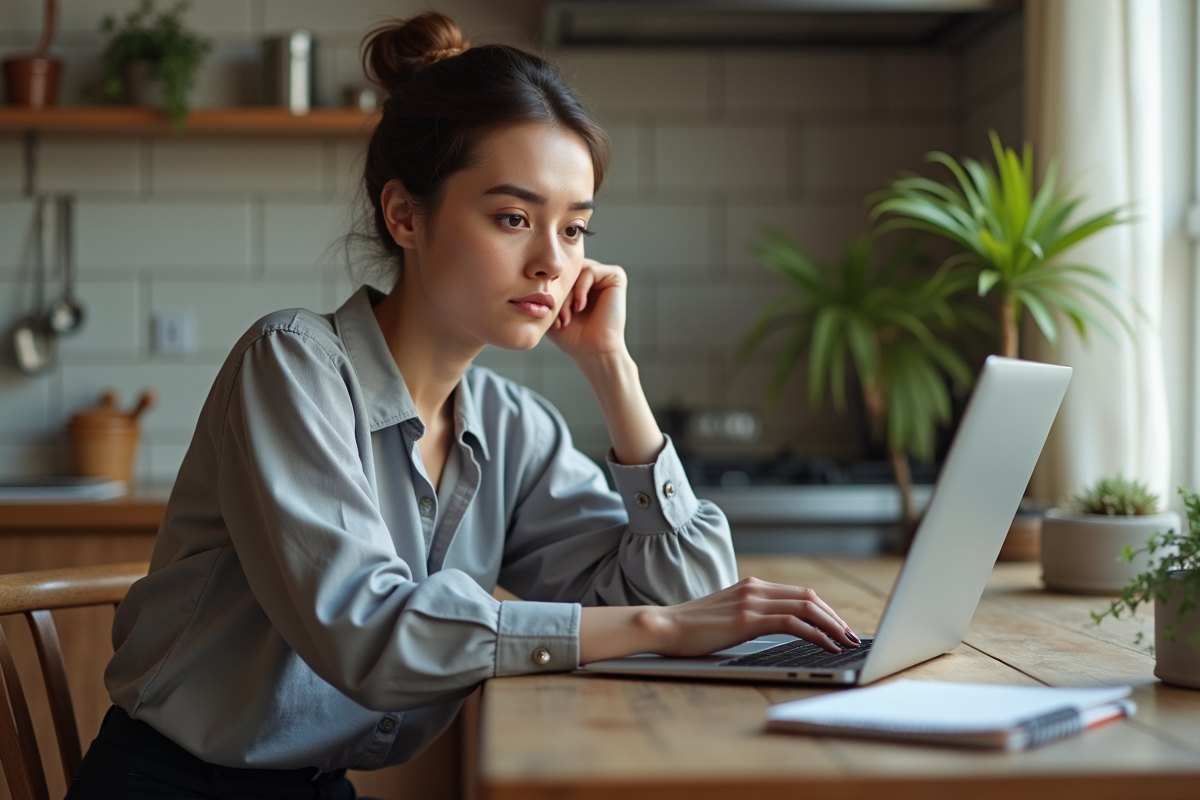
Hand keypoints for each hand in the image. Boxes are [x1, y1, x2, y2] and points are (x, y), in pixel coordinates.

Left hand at [547, 258, 626, 360]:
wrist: (593, 351)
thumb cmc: (572, 336)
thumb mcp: (550, 311)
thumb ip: (542, 292)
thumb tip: (529, 273)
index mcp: (578, 282)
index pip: (557, 273)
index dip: (550, 292)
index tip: (550, 318)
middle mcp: (592, 277)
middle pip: (566, 271)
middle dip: (559, 295)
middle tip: (559, 318)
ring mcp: (604, 275)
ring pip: (576, 271)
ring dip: (568, 295)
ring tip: (567, 316)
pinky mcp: (616, 276)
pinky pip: (590, 271)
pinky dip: (580, 289)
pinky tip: (580, 307)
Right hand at [645, 577, 859, 656]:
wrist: (664, 626)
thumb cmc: (692, 628)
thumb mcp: (728, 616)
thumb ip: (752, 615)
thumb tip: (777, 629)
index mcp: (752, 586)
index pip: (800, 593)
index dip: (826, 610)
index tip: (840, 627)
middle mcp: (755, 588)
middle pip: (809, 597)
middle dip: (835, 617)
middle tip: (851, 635)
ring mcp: (752, 602)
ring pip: (806, 607)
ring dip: (832, 625)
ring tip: (846, 642)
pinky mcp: (747, 620)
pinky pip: (793, 623)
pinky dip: (817, 634)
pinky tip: (827, 645)